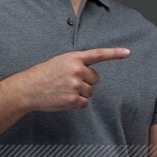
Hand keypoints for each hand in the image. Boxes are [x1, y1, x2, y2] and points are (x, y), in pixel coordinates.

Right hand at [16, 47, 130, 112]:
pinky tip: (64, 99)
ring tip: (63, 91)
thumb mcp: (59, 62)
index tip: (128, 53)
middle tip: (67, 83)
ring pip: (90, 92)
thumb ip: (76, 64)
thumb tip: (90, 77)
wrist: (28, 89)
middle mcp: (77, 69)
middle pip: (95, 79)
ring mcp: (76, 85)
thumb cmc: (43, 76)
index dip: (114, 54)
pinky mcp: (74, 99)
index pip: (98, 54)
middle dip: (85, 82)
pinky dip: (76, 104)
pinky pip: (84, 103)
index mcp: (74, 58)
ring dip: (80, 94)